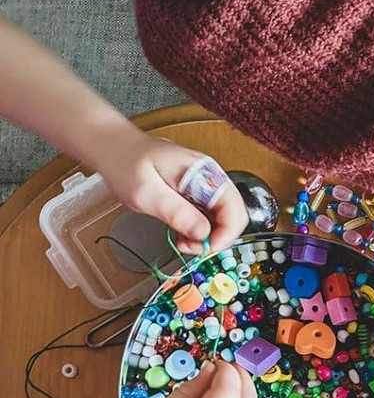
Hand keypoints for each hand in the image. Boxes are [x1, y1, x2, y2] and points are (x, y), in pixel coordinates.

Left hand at [95, 129, 248, 253]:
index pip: (233, 207)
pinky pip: (209, 220)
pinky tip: (182, 237)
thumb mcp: (145, 192)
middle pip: (234, 216)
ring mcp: (206, 188)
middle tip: (190, 247)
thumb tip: (203, 233)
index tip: (205, 248)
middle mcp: (211, 179)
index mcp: (203, 172)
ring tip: (182, 242)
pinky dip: (199, 234)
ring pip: (223, 221)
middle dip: (218, 238)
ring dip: (207, 238)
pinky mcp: (198, 197)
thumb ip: (175, 212)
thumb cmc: (125, 164)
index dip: (226, 233)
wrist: (113, 149)